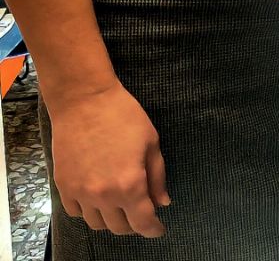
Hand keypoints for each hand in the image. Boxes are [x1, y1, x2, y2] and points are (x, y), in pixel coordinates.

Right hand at [48, 82, 169, 236]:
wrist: (84, 101)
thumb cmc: (123, 116)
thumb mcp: (151, 141)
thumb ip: (157, 176)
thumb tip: (162, 202)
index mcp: (129, 184)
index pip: (143, 222)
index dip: (153, 229)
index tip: (159, 229)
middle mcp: (103, 195)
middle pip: (120, 227)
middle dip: (134, 225)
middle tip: (142, 213)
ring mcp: (80, 193)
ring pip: (97, 224)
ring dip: (112, 220)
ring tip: (121, 206)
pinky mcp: (63, 187)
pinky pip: (77, 213)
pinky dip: (90, 212)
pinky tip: (99, 198)